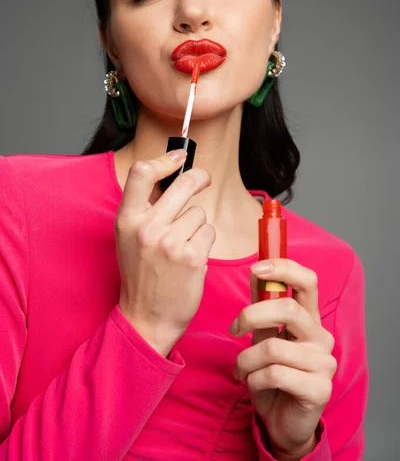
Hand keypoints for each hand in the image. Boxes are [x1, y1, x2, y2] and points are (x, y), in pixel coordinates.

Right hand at [115, 149, 215, 356]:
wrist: (146, 318)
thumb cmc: (140, 273)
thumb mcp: (130, 236)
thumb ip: (147, 207)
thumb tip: (173, 172)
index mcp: (126, 219)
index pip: (142, 172)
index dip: (165, 159)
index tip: (179, 156)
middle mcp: (146, 227)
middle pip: (183, 184)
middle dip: (199, 177)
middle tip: (203, 179)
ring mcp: (170, 242)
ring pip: (199, 212)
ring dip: (197, 225)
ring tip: (182, 246)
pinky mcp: (191, 257)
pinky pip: (209, 232)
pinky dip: (204, 242)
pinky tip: (191, 258)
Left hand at [230, 258, 336, 458]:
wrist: (282, 422)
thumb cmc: (272, 375)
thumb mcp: (264, 336)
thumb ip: (263, 307)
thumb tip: (257, 271)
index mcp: (309, 319)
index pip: (308, 281)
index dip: (283, 268)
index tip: (256, 268)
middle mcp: (321, 337)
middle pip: (287, 309)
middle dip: (251, 315)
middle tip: (234, 329)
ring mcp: (324, 363)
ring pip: (272, 347)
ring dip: (246, 359)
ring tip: (242, 370)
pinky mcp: (319, 389)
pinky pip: (274, 374)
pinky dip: (253, 379)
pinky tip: (253, 384)